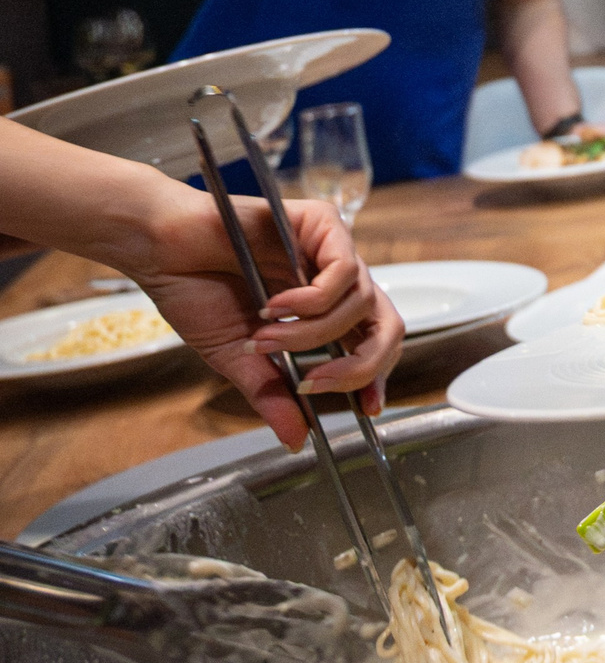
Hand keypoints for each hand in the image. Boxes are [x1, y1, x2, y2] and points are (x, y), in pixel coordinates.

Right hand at [123, 194, 403, 448]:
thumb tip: (297, 441)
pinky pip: (345, 270)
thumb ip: (272, 393)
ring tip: (265, 336)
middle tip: (315, 384)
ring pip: (361, 303)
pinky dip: (312, 300)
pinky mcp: (323, 221)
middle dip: (361, 364)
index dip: (377, 376)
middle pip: (387, 325)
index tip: (367, 408)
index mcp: (325, 310)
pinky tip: (274, 305)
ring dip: (311, 334)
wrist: (160, 250)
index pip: (373, 344)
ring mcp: (333, 249)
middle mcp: (337, 279)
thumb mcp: (238, 357)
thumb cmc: (196, 293)